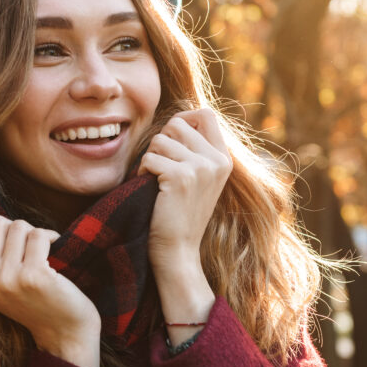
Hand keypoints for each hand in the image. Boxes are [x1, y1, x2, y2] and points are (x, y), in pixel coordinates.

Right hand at [0, 216, 100, 366]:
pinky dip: (51, 237)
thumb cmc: (36, 301)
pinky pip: (39, 235)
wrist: (64, 332)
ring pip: (18, 226)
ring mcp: (8, 279)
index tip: (9, 239)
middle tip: (30, 245)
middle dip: (16, 227)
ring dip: (35, 233)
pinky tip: (56, 251)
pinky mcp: (33, 276)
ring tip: (44, 252)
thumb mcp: (0, 285)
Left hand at [138, 109, 232, 273]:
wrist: (178, 251)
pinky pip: (150, 157)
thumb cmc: (180, 215)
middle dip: (161, 141)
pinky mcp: (182, 177)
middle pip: (178, 123)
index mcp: (223, 159)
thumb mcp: (198, 179)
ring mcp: (201, 168)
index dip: (183, 118)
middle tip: (158, 166)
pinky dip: (143, 171)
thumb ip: (194, 150)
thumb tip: (176, 120)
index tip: (171, 139)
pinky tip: (149, 188)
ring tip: (154, 180)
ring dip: (150, 157)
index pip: (206, 114)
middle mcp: (217, 161)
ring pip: (161, 139)